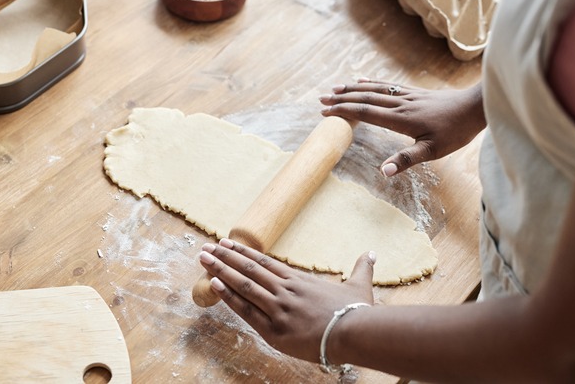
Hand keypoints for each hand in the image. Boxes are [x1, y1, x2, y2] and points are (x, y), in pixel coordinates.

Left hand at [198, 238, 374, 362]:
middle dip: (224, 257)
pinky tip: (213, 285)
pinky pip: (246, 310)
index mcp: (299, 281)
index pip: (264, 262)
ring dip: (220, 270)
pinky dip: (228, 297)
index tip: (227, 242)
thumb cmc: (358, 312)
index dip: (243, 252)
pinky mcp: (274, 329)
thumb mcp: (360, 286)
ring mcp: (278, 308)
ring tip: (203, 259)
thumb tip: (371, 253)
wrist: (356, 332)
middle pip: (248, 269)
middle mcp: (285, 290)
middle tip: (206, 247)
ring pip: (243, 285)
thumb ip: (361, 268)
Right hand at [320, 78, 485, 175]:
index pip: (366, 113)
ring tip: (335, 88)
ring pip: (374, 89)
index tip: (326, 113)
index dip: (344, 112)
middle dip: (342, 99)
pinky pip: (387, 85)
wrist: (475, 107)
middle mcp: (400, 104)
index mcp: (401, 119)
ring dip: (352, 89)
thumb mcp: (432, 151)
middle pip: (365, 98)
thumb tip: (383, 172)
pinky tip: (362, 80)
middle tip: (321, 100)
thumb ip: (406, 160)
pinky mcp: (414, 93)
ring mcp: (407, 96)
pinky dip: (371, 82)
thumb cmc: (455, 131)